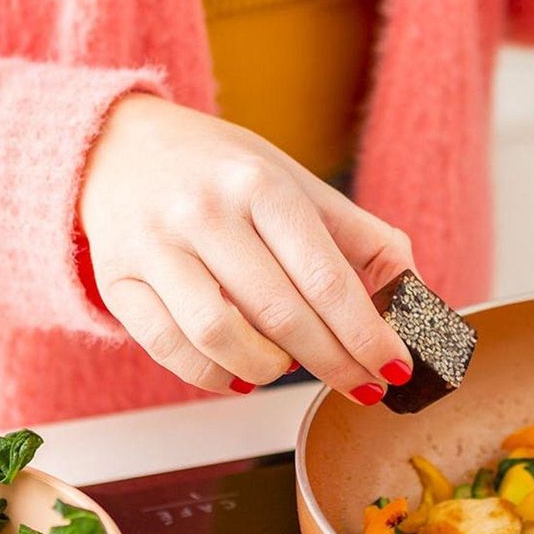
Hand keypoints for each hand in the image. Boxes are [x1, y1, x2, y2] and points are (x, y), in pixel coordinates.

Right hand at [79, 94, 414, 400]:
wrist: (120, 147)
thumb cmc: (222, 173)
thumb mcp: (295, 185)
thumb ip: (359, 239)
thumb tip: (415, 298)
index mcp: (261, 184)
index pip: (326, 276)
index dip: (367, 333)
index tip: (395, 367)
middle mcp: (204, 211)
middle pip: (281, 314)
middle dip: (333, 362)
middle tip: (363, 385)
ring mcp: (155, 246)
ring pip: (221, 337)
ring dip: (269, 370)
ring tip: (289, 367)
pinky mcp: (118, 279)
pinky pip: (171, 350)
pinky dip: (215, 376)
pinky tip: (242, 375)